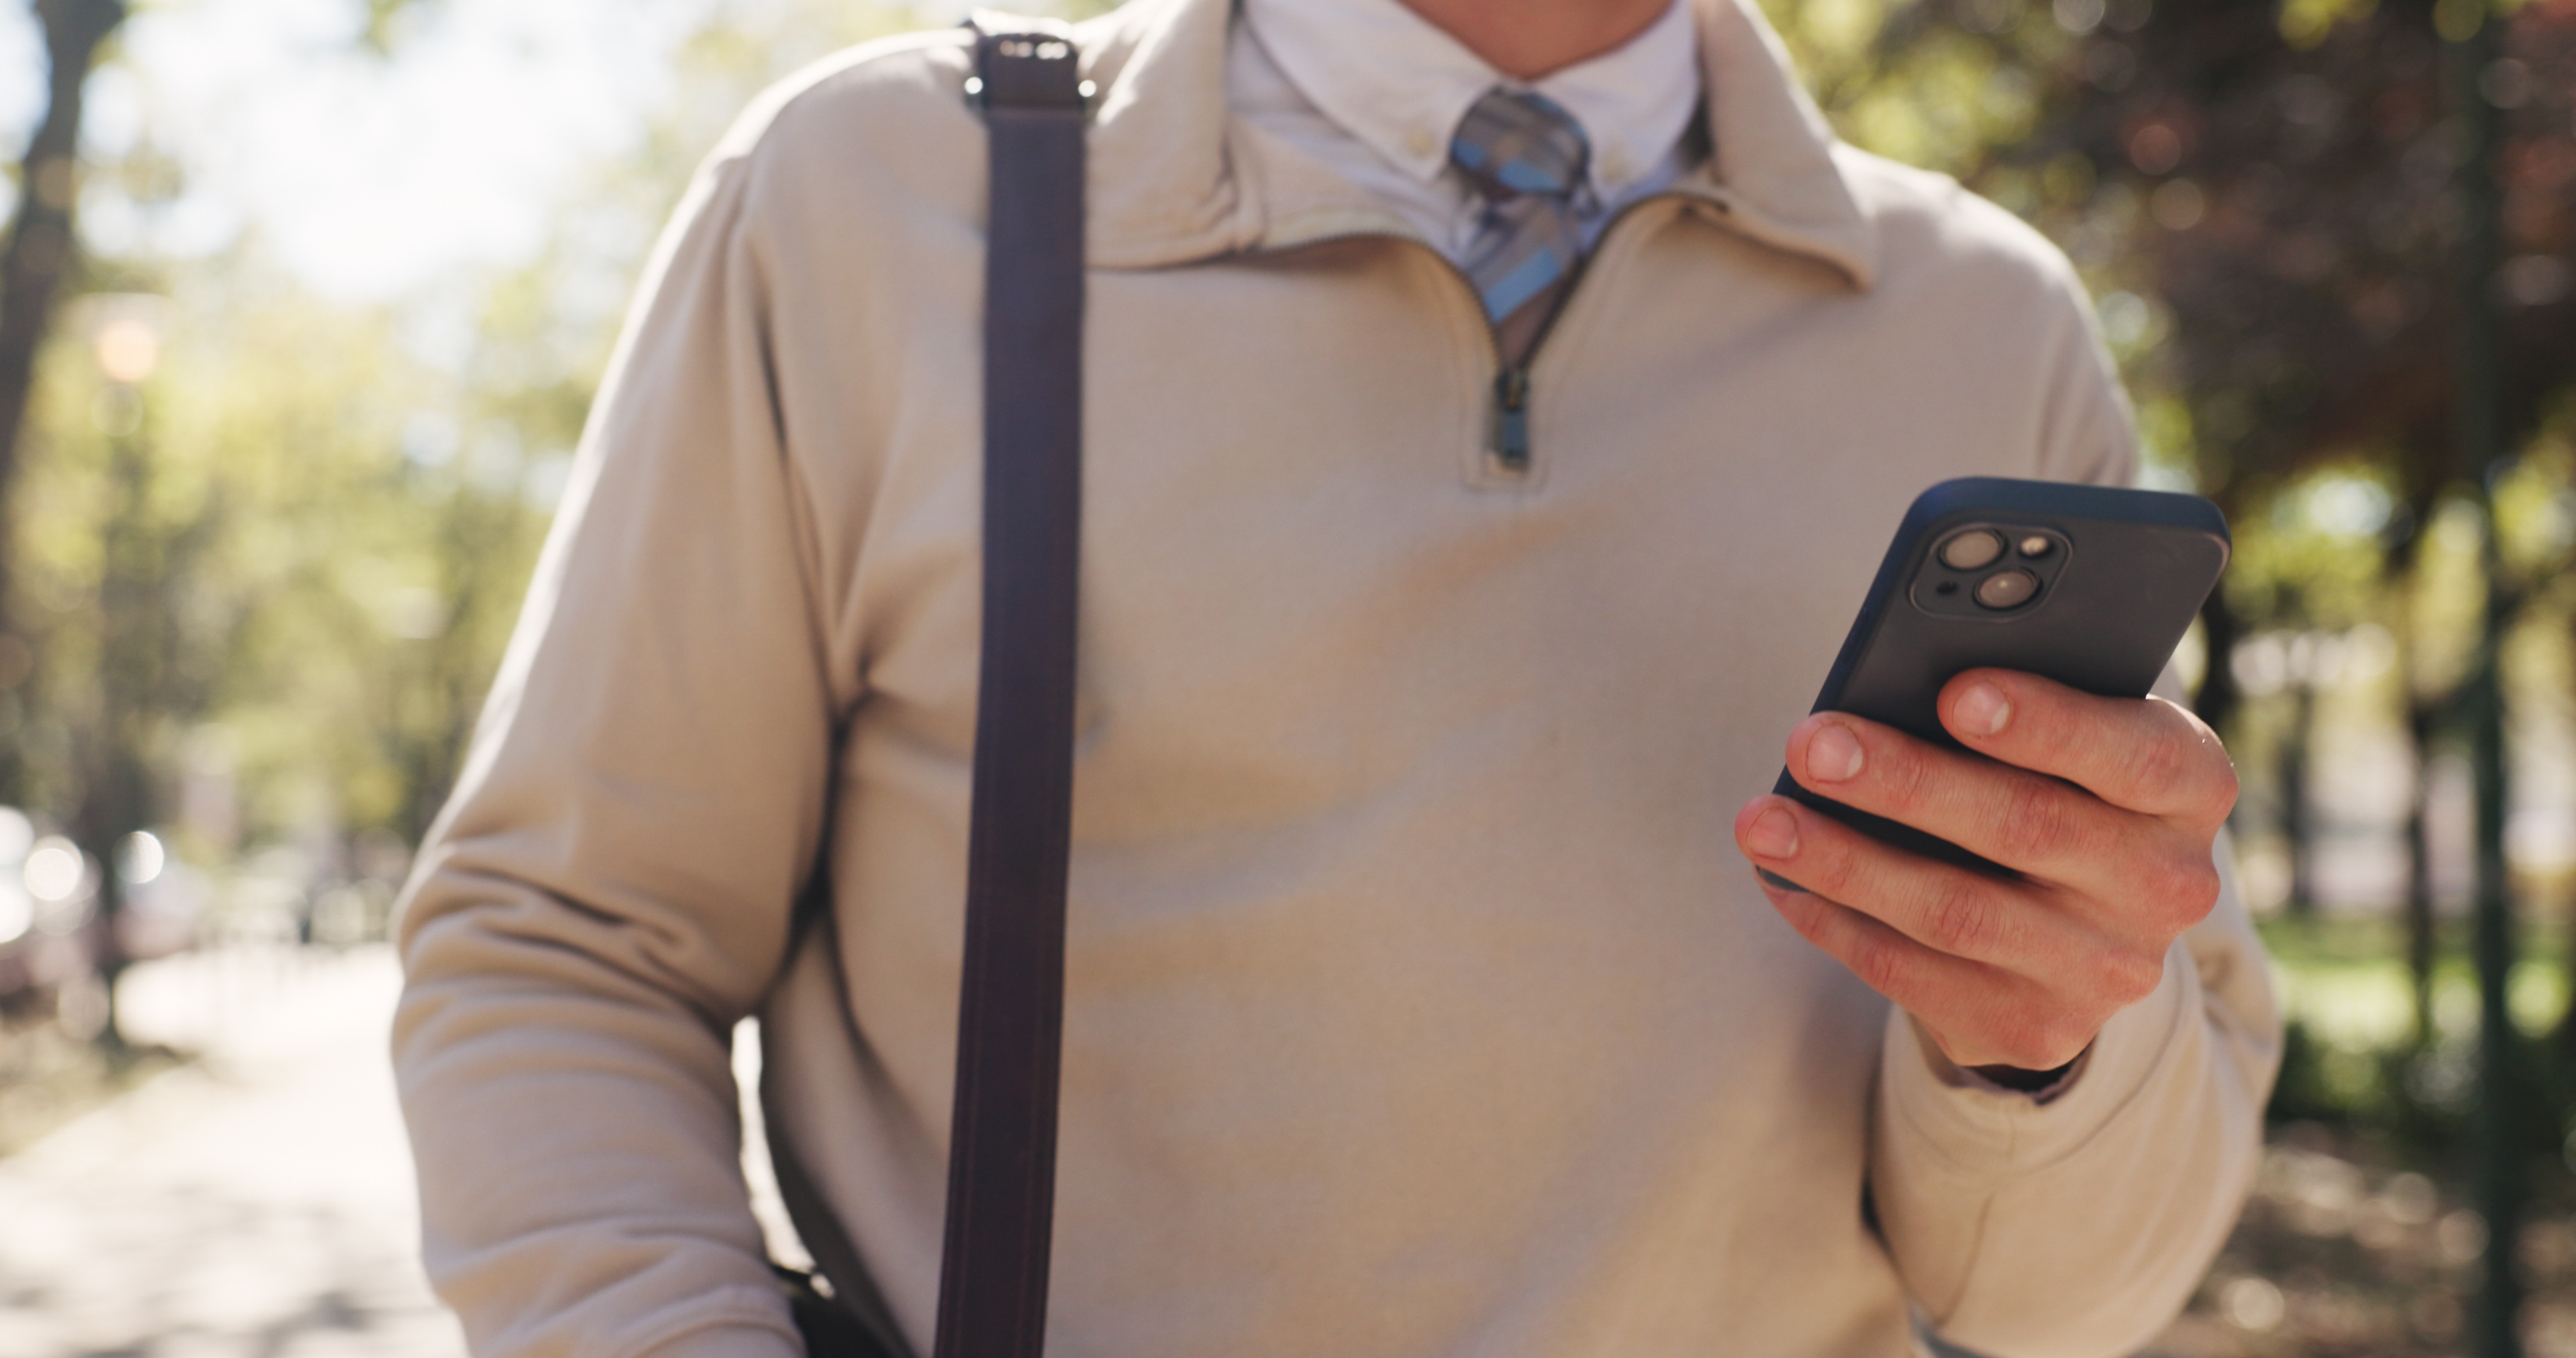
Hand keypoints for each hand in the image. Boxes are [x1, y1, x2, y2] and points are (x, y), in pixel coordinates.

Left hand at [1732, 669, 2235, 1073]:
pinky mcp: (2037, 1028)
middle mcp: (2165, 885)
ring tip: (1763, 822)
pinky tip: (1782, 882)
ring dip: (1844, 862)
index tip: (1953, 693)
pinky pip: (1916, 976)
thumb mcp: (2070, 734)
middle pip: (2024, 827)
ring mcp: (2105, 969)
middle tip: (1812, 744)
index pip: (2131, 753)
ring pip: (1956, 911)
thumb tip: (1888, 688)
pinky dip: (1837, 923)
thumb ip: (2014, 704)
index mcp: (2187, 788)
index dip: (2045, 723)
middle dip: (1904, 782)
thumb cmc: (2054, 782)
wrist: (2082, 925)